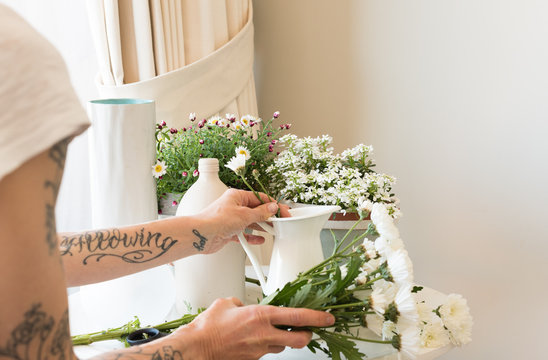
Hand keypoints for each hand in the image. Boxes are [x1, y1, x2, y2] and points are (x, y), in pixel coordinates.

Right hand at [175, 297, 334, 359]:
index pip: (297, 315)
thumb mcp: (227, 302)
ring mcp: (259, 349)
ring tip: (272, 332)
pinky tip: (254, 339)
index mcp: (261, 315)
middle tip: (308, 330)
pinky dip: (265, 345)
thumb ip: (241, 302)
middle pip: (299, 339)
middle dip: (308, 335)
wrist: (198, 348)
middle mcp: (264, 334)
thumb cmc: (209, 326)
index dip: (316, 317)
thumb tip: (243, 305)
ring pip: (282, 346)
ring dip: (282, 340)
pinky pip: (266, 352)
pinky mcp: (252, 359)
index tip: (328, 317)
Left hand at [197, 189, 289, 253]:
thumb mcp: (244, 215)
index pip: (260, 198)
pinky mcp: (228, 231)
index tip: (282, 211)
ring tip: (272, 231)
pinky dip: (252, 236)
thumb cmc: (217, 220)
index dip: (273, 204)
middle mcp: (234, 206)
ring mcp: (231, 219)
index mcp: (237, 196)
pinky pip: (244, 232)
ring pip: (251, 222)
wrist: (201, 235)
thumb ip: (261, 212)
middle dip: (268, 216)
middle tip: (280, 222)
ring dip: (261, 226)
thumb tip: (272, 207)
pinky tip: (260, 239)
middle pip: (256, 210)